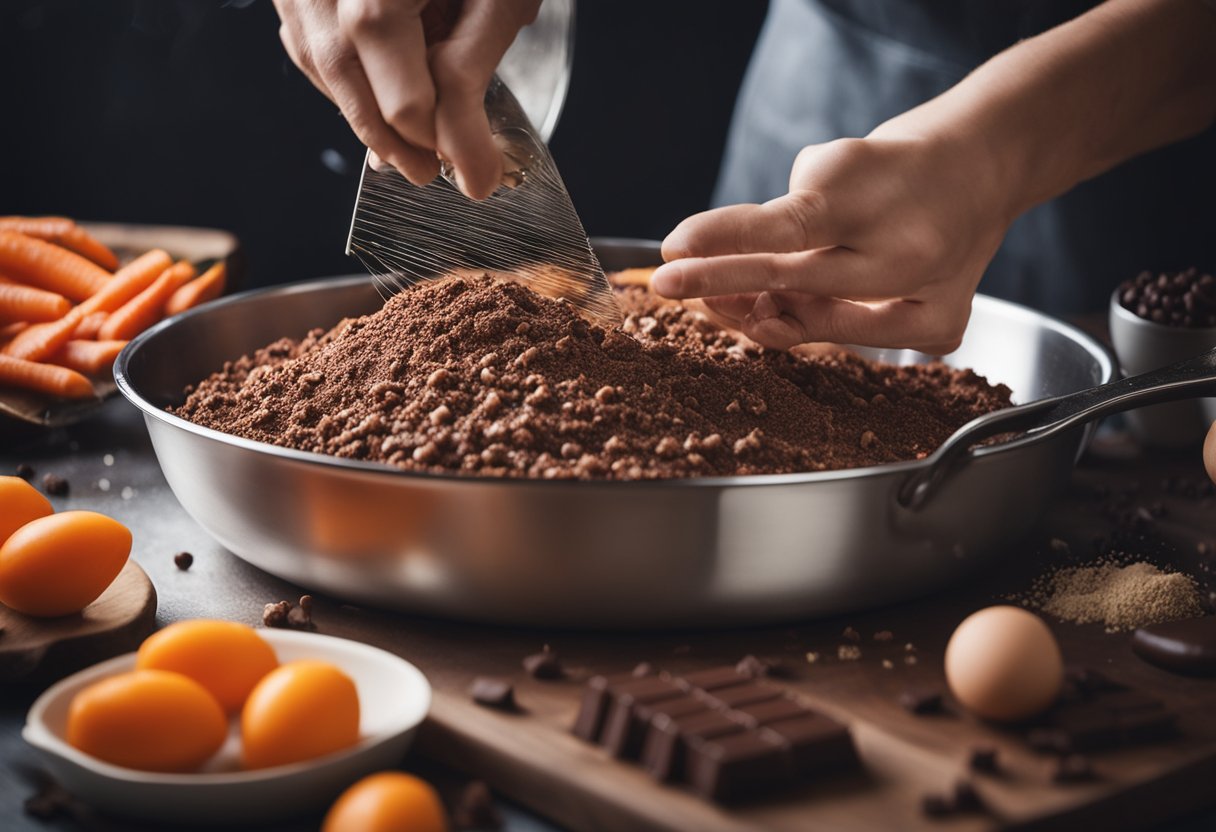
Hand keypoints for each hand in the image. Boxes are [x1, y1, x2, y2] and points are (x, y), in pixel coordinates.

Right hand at [273, 0, 540, 197]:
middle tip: (434, 171)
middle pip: (353, 94)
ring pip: (323, 69)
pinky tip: (374, 81)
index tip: (484, 176)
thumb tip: (471, 168)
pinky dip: (342, 70)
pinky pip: (308, 40)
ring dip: (365, 109)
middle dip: (399, 143)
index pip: (406, 106)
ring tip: (409, 135)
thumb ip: (474, 74)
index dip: (449, 148)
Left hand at [651, 132, 1014, 354]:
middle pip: (796, 282)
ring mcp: (928, 293)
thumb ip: (787, 219)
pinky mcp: (942, 326)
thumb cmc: (893, 165)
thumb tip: (732, 280)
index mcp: (876, 194)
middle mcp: (906, 249)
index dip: (722, 241)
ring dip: (763, 314)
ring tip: (721, 301)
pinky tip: (778, 313)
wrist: (985, 165)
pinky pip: (858, 338)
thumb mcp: (836, 163)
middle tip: (667, 285)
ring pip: (823, 325)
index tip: (671, 250)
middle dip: (720, 285)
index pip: (786, 226)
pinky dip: (817, 324)